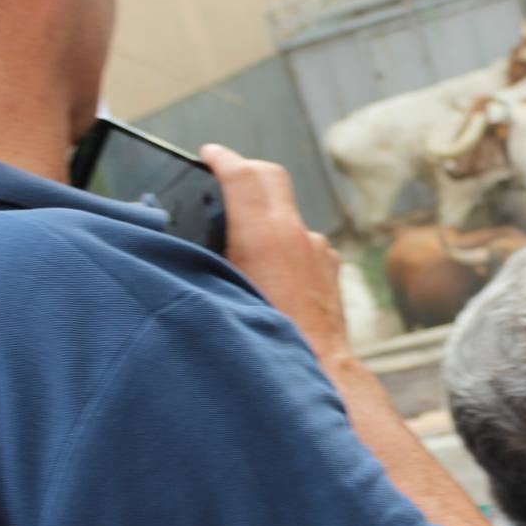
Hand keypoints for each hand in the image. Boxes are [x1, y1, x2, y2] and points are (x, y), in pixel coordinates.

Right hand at [200, 145, 350, 361]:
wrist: (319, 371)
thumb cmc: (265, 342)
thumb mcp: (221, 296)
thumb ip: (209, 258)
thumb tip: (194, 240)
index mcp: (265, 235)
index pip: (243, 174)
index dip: (221, 159)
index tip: (208, 155)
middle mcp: (297, 235)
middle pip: (270, 177)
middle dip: (245, 171)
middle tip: (223, 177)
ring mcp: (319, 250)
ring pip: (287, 214)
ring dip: (264, 215)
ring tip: (241, 240)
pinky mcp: (331, 268)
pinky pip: (303, 243)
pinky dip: (284, 245)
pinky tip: (270, 274)